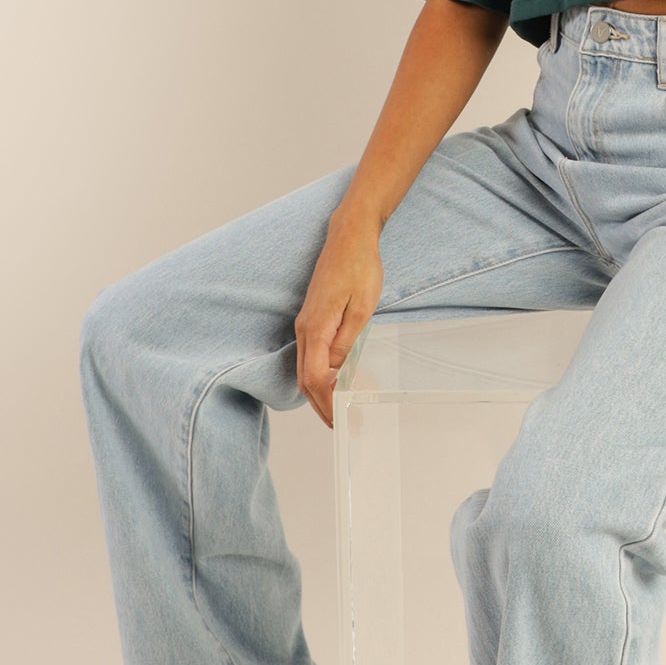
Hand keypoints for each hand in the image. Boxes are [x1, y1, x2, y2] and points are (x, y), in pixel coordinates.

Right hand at [295, 218, 383, 428]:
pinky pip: (310, 357)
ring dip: (320, 395)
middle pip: (305, 380)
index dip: (327, 405)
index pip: (315, 379)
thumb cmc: (359, 268)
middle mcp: (304, 329)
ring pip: (305, 370)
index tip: (342, 422)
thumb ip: (346, 343)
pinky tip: (335, 385)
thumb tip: (334, 374)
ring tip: (340, 413)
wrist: (349, 237)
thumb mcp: (361, 308)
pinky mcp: (311, 319)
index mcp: (315, 328)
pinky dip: (319, 377)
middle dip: (322, 407)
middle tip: (343, 427)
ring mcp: (305, 324)